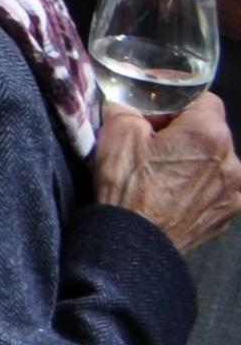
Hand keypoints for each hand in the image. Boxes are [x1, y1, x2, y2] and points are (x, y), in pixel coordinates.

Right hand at [96, 92, 240, 250]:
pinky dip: (200, 187)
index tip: (153, 112)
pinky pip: (217, 190)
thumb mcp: (116, 133)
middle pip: (212, 132)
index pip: (204, 100)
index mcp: (208, 134)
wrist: (134, 244)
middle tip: (153, 142)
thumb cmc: (127, 186)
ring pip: (217, 162)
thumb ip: (129, 108)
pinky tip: (174, 195)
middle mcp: (232, 161)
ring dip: (196, 160)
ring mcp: (234, 192)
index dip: (176, 102)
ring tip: (165, 173)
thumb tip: (130, 105)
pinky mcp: (228, 216)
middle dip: (185, 132)